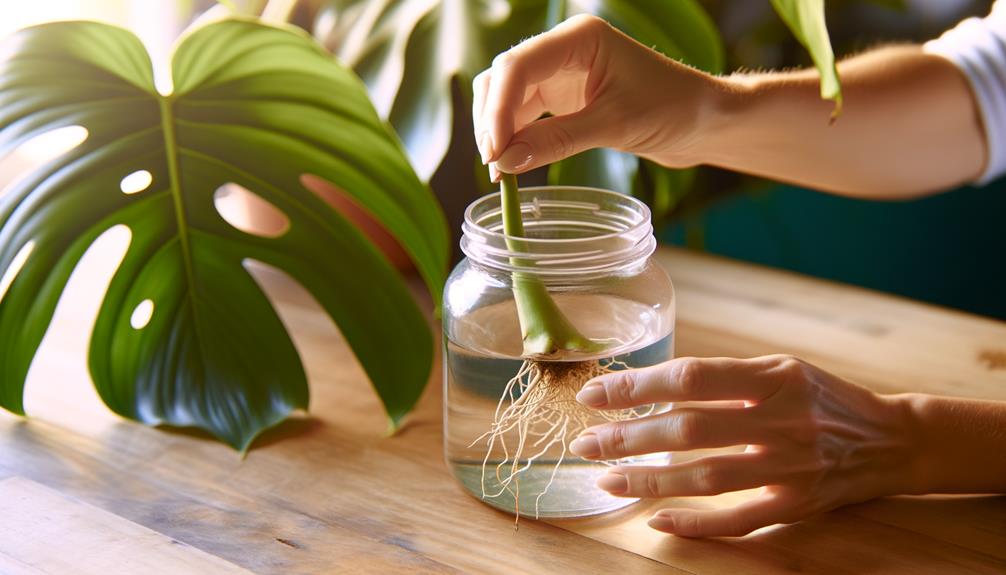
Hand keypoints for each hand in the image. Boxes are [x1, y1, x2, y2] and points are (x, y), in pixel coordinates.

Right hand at [472, 14, 715, 180]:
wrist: (705, 121)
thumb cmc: (673, 110)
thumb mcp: (614, 127)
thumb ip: (557, 141)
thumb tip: (506, 162)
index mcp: (578, 38)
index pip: (517, 67)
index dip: (497, 110)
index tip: (494, 152)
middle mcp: (563, 49)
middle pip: (503, 78)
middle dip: (492, 121)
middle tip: (494, 166)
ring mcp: (560, 73)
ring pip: (508, 98)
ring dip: (499, 132)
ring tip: (500, 172)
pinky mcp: (563, 98)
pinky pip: (524, 115)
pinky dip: (515, 139)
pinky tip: (512, 165)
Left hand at [569, 355, 913, 536]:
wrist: (893, 438)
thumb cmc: (822, 396)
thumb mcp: (780, 368)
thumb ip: (724, 377)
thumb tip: (649, 388)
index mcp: (773, 376)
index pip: (690, 379)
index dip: (636, 388)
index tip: (594, 394)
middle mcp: (782, 419)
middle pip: (688, 431)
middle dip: (627, 438)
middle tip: (586, 443)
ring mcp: (791, 467)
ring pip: (704, 478)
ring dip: (648, 481)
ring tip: (606, 478)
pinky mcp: (799, 505)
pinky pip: (737, 520)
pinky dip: (695, 524)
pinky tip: (657, 520)